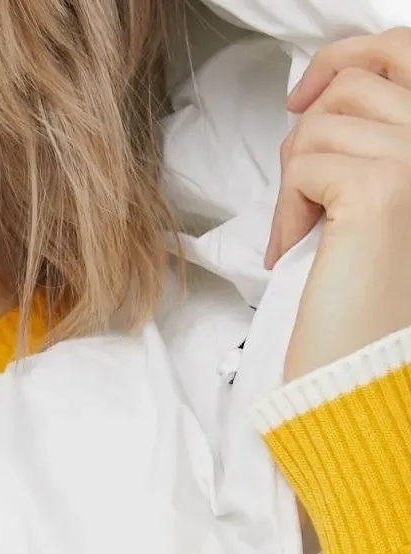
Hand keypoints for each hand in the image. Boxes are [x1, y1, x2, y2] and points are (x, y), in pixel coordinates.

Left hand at [265, 29, 410, 382]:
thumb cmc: (360, 300)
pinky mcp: (379, 192)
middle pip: (351, 87)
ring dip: (292, 182)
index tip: (302, 99)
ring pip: (318, 126)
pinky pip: (304, 164)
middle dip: (307, 140)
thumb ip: (364, 145)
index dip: (346, 58)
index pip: (402, 52)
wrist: (361, 369)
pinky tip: (296, 248)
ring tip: (303, 234)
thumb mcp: (370, 204)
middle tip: (302, 202)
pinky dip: (286, 208)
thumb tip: (316, 95)